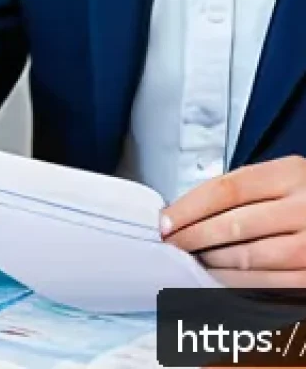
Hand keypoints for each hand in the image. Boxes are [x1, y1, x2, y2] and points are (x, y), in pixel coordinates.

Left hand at [162, 156, 305, 285]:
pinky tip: (220, 279)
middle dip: (193, 238)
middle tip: (171, 246)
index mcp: (290, 174)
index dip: (189, 208)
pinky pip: (269, 284)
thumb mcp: (282, 178)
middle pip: (233, 226)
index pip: (225, 190)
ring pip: (249, 259)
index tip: (165, 222)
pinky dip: (238, 284)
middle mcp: (304, 208)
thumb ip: (242, 191)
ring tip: (192, 262)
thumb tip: (185, 212)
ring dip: (212, 264)